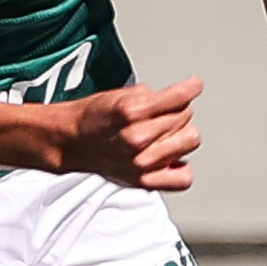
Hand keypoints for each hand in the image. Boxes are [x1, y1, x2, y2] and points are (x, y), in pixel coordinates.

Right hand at [59, 77, 202, 189]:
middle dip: (178, 111)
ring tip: (166, 134)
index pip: (180, 97)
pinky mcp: (144, 180)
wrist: (72, 142)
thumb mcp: (121, 94)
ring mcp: (142, 162)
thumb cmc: (95, 117)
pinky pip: (183, 178)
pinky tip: (173, 158)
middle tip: (163, 114)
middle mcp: (137, 137)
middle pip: (185, 117)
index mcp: (131, 111)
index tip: (195, 85)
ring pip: (189, 141)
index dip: (191, 87)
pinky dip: (182, 167)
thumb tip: (179, 99)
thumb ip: (152, 96)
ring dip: (181, 134)